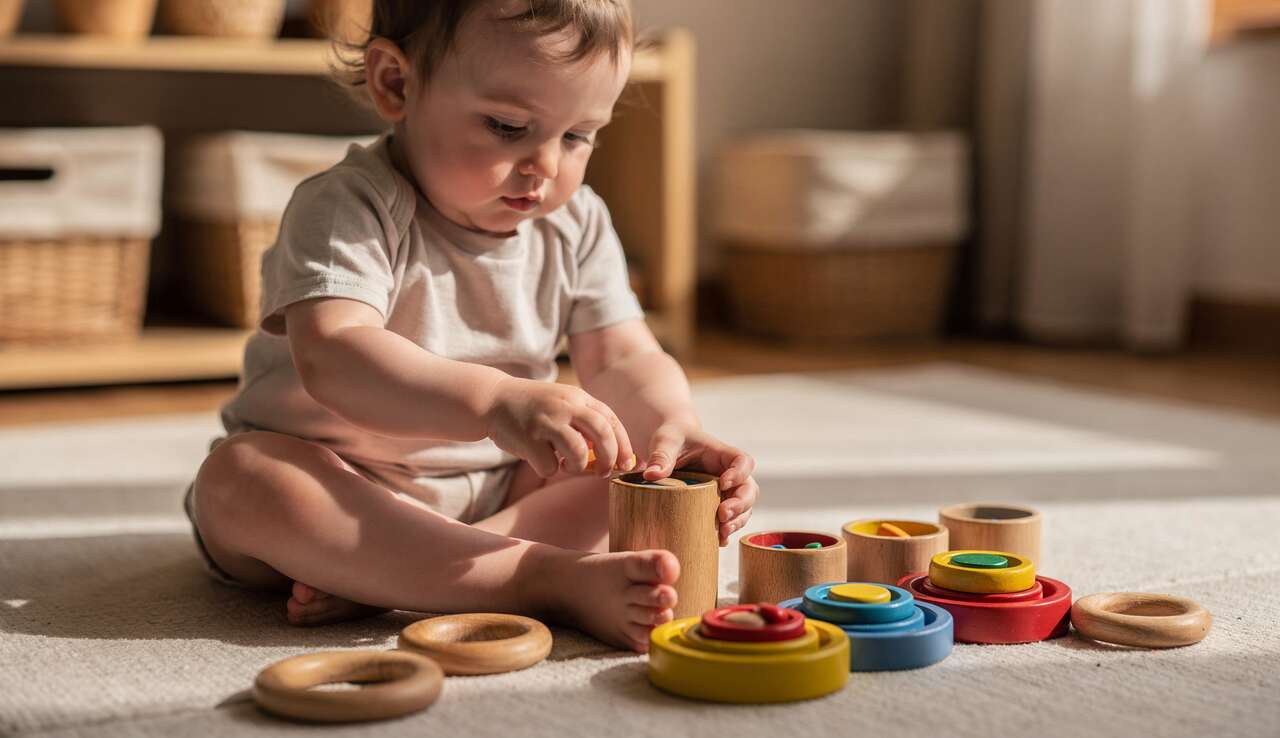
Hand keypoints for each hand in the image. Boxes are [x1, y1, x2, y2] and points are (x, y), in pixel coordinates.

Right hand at [484, 377, 634, 477]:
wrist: (494, 399)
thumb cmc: (537, 410)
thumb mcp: (565, 405)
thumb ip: (588, 423)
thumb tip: (616, 457)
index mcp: (578, 397)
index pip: (612, 421)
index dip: (624, 446)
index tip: (627, 465)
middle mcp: (565, 406)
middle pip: (603, 434)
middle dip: (609, 459)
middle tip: (604, 472)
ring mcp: (546, 421)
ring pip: (578, 453)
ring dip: (577, 467)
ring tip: (568, 465)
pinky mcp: (527, 438)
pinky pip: (549, 466)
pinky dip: (549, 469)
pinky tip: (540, 459)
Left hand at [642, 422, 757, 545]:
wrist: (670, 447)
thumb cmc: (672, 438)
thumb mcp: (666, 442)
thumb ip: (661, 456)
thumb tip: (651, 475)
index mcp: (722, 454)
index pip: (743, 461)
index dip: (739, 473)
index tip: (723, 483)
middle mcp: (729, 474)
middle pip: (749, 489)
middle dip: (740, 504)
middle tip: (723, 514)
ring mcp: (726, 491)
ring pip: (744, 508)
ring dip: (737, 521)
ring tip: (722, 533)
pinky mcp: (717, 505)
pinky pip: (730, 519)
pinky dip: (727, 531)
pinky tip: (718, 541)